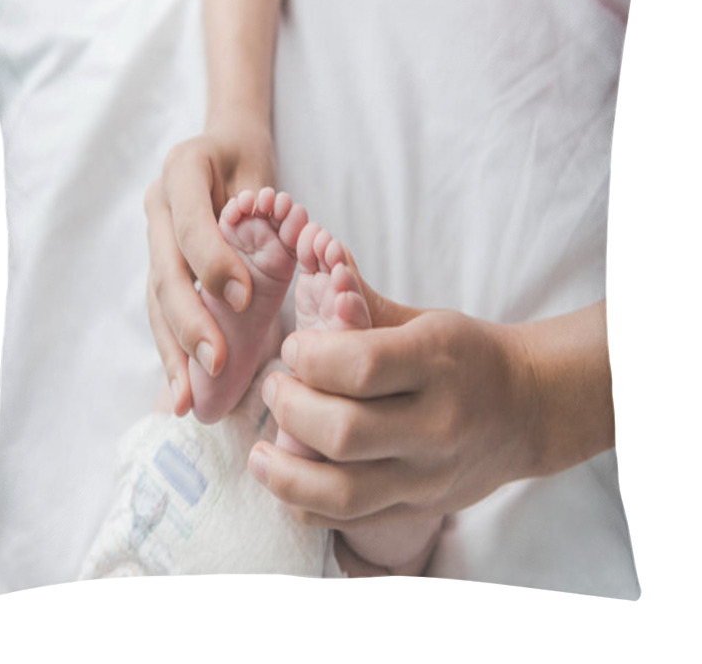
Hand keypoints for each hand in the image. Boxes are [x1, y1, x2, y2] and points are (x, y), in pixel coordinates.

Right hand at [144, 120, 274, 415]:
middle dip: (191, 321)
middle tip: (216, 363)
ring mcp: (153, 238)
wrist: (225, 147)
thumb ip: (260, 214)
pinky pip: (162, 312)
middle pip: (166, 271)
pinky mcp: (160, 266)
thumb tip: (262, 268)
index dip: (213, 262)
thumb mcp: (262, 173)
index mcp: (181, 170)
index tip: (243, 299)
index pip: (191, 223)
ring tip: (186, 399)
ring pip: (157, 300)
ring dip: (173, 351)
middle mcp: (157, 205)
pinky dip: (173, 351)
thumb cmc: (251, 162)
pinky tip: (181, 389)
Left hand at [248, 305, 538, 530]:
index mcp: (439, 363)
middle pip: (344, 432)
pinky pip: (351, 520)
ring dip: (285, 474)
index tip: (293, 348)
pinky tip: (287, 480)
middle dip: (289, 408)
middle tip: (273, 388)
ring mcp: (431, 476)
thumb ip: (363, 307)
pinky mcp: (421, 508)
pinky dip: (306, 505)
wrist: (529, 407)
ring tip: (259, 454)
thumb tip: (305, 269)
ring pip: (342, 492)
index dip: (309, 357)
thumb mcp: (425, 320)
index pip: (360, 367)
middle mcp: (438, 425)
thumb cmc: (466, 354)